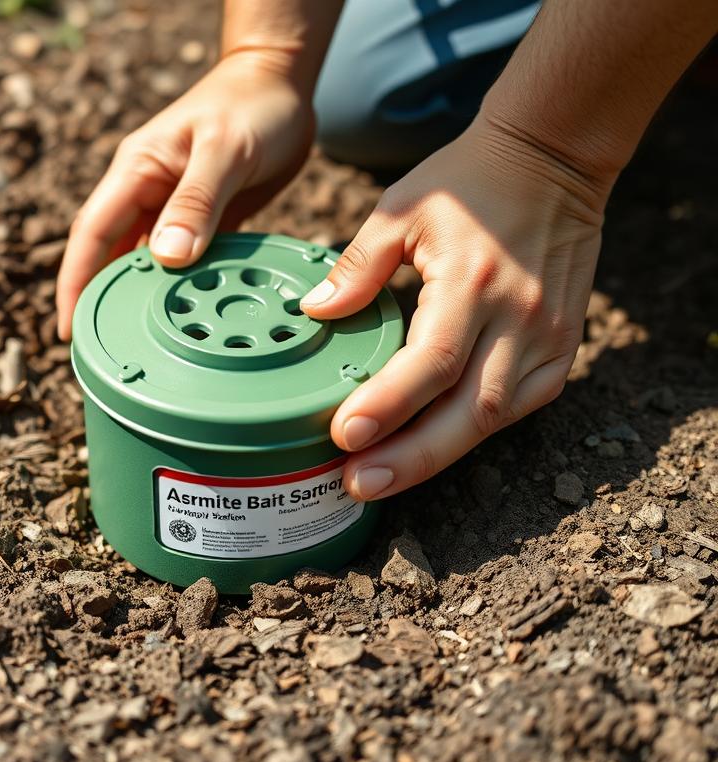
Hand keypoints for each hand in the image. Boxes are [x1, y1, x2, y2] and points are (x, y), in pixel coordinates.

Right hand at [56, 52, 314, 339]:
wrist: (279, 82)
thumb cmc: (252, 105)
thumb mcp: (225, 150)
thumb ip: (196, 201)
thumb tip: (166, 258)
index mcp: (138, 171)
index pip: (92, 233)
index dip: (75, 282)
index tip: (68, 330)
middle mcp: (147, 191)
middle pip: (109, 253)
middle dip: (99, 299)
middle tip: (98, 350)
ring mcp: (172, 207)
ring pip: (144, 261)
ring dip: (137, 297)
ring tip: (135, 345)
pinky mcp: (202, 219)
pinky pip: (183, 260)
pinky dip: (178, 288)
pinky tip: (183, 317)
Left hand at [301, 115, 615, 500]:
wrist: (552, 157)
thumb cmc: (469, 181)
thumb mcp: (401, 208)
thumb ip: (358, 265)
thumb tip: (315, 311)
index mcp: (473, 282)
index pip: (430, 362)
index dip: (388, 406)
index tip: (342, 437)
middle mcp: (519, 317)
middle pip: (468, 412)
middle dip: (412, 458)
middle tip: (358, 484)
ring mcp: (549, 336)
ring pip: (495, 418)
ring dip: (438, 454)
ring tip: (382, 478)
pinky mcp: (564, 344)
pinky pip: (521, 404)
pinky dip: (477, 430)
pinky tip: (435, 447)